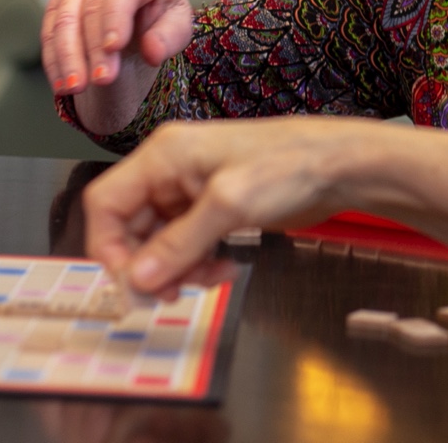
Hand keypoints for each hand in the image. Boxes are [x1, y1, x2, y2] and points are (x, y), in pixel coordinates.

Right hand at [42, 0, 194, 121]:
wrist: (138, 25)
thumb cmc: (160, 21)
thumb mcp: (177, 28)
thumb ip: (169, 37)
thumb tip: (153, 51)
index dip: (117, 16)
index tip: (114, 47)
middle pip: (93, 7)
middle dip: (96, 47)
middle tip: (103, 80)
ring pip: (65, 20)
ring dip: (69, 57)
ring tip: (77, 87)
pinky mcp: (57, 3)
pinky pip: (49, 32)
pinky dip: (55, 60)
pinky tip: (62, 84)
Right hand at [84, 117, 380, 295]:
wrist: (341, 167)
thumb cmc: (291, 165)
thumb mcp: (229, 205)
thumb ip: (179, 243)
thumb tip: (137, 277)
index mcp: (165, 155)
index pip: (106, 202)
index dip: (108, 246)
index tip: (129, 282)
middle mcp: (173, 170)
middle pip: (130, 226)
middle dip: (148, 263)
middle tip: (171, 294)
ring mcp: (194, 190)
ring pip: (158, 240)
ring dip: (176, 267)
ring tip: (208, 278)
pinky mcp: (216, 208)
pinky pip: (187, 243)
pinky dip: (197, 262)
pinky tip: (222, 269)